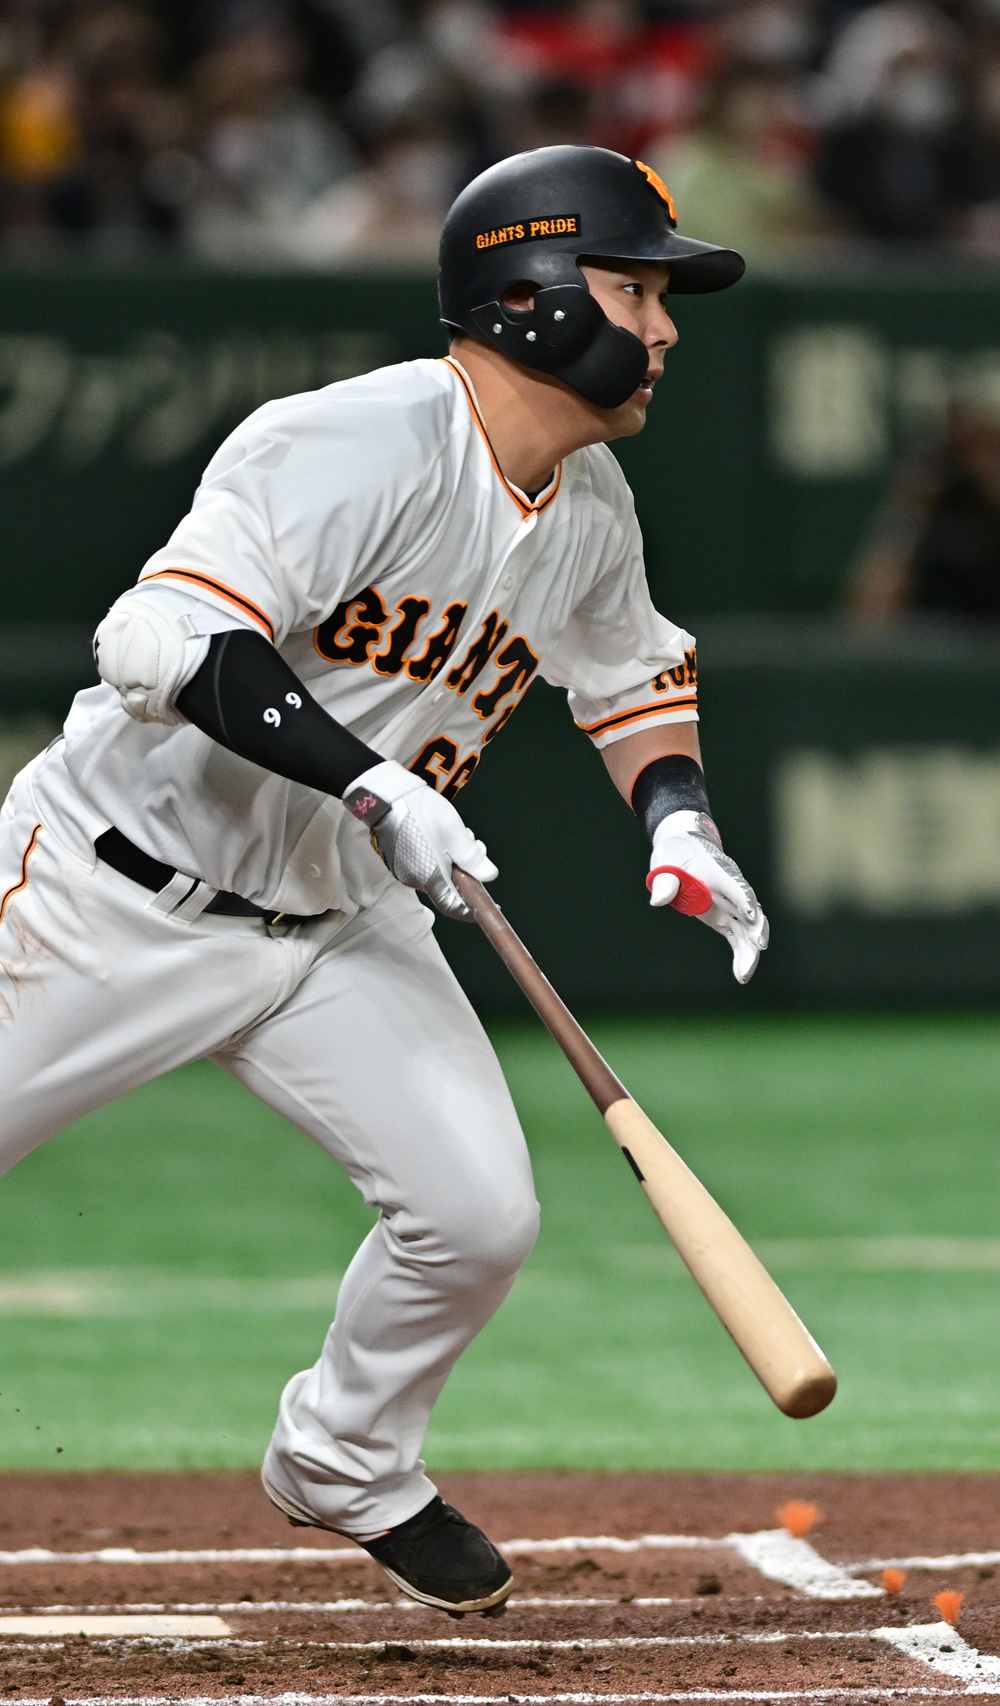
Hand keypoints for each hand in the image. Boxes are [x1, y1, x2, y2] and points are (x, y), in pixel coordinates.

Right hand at [344, 759, 496, 919]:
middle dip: (466, 871)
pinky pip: (424, 865)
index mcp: (429, 876)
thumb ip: (473, 858)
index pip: (451, 905)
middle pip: (447, 886)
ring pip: (436, 874)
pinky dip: (439, 857)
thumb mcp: (455, 833)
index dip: (470, 910)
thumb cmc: (422, 811)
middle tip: (477, 846)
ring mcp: (403, 870)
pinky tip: (442, 836)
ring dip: (453, 860)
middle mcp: (413, 879)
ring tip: (461, 835)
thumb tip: (490, 876)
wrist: (387, 795)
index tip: (485, 905)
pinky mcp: (398, 860)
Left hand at [647, 810, 767, 983]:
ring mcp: (731, 905)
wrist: (684, 849)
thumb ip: (665, 882)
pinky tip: (741, 975)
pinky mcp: (726, 918)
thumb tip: (658, 900)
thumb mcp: (665, 864)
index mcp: (719, 873)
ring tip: (744, 975)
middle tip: (758, 947)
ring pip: (748, 929)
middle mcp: (732, 890)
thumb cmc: (676, 855)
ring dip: (750, 951)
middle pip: (751, 911)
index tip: (750, 915)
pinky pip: (739, 938)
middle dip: (756, 929)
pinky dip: (742, 954)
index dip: (744, 899)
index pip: (735, 886)